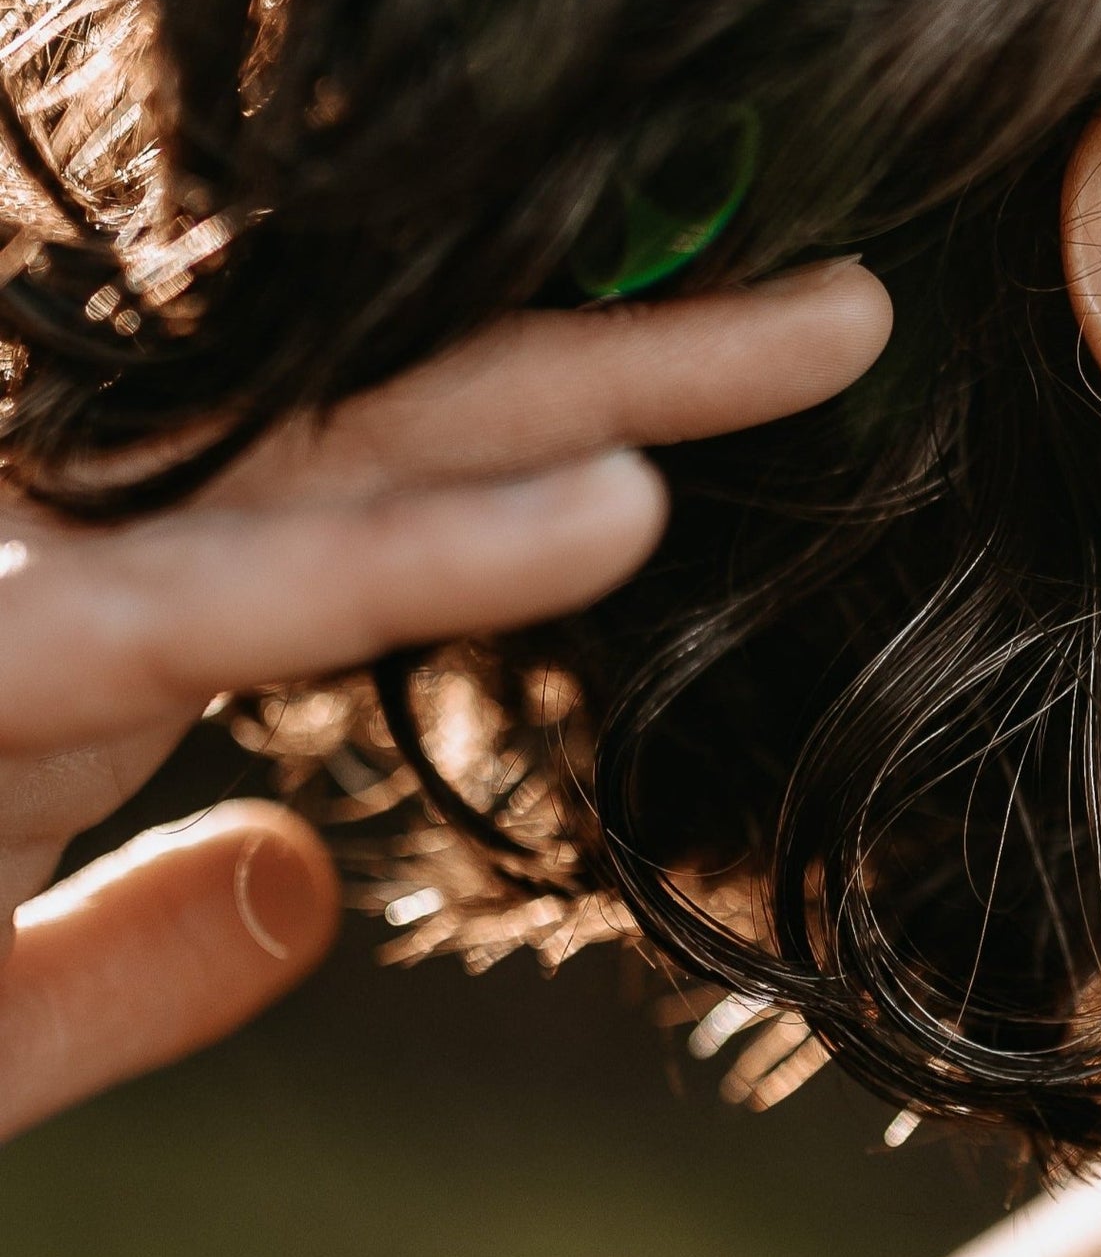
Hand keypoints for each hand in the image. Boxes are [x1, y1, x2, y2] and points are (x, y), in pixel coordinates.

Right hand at [0, 257, 891, 1141]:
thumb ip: (126, 957)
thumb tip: (298, 882)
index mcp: (83, 611)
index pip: (363, 490)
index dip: (564, 429)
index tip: (742, 398)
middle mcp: (55, 550)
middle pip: (393, 413)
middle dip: (642, 346)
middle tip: (859, 299)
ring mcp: (3, 579)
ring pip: (339, 444)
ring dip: (603, 381)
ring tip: (831, 332)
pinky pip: (217, 600)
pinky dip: (421, 557)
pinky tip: (625, 506)